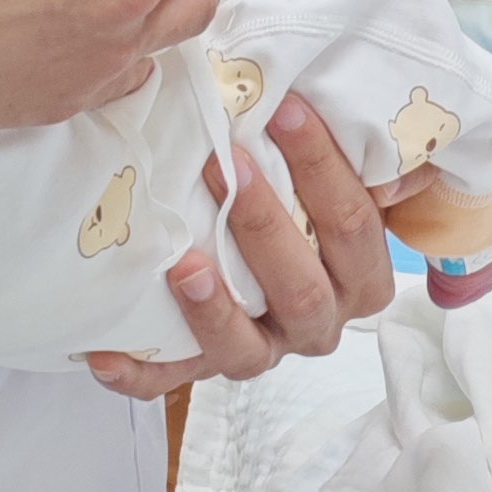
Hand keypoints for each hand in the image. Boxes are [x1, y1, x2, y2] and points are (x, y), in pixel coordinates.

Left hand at [86, 93, 395, 402]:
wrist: (273, 266)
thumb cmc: (313, 210)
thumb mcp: (361, 189)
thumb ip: (382, 172)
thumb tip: (390, 168)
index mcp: (363, 282)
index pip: (355, 226)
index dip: (323, 167)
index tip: (284, 109)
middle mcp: (318, 323)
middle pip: (302, 288)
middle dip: (264, 223)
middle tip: (224, 162)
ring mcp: (263, 351)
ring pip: (246, 349)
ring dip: (214, 309)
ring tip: (182, 265)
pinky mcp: (204, 368)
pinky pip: (170, 382)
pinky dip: (137, 374)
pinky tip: (101, 354)